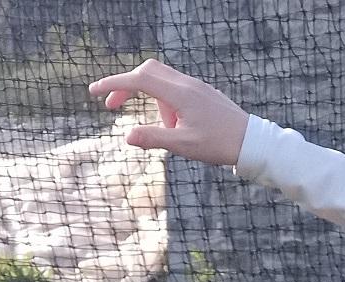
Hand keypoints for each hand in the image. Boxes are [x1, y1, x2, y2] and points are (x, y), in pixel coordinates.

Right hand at [88, 60, 248, 166]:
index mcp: (179, 94)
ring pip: (160, 81)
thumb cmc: (218, 144)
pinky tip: (174, 126)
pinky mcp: (200, 92)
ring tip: (164, 131)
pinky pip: (174, 90)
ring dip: (149, 101)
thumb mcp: (183, 146)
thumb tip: (126, 135)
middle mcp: (186, 84)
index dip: (114, 84)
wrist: (250, 140)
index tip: (94, 92)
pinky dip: (163, 104)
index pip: (139, 80)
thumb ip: (154, 138)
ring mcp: (194, 86)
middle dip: (126, 86)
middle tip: (112, 107)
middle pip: (147, 72)